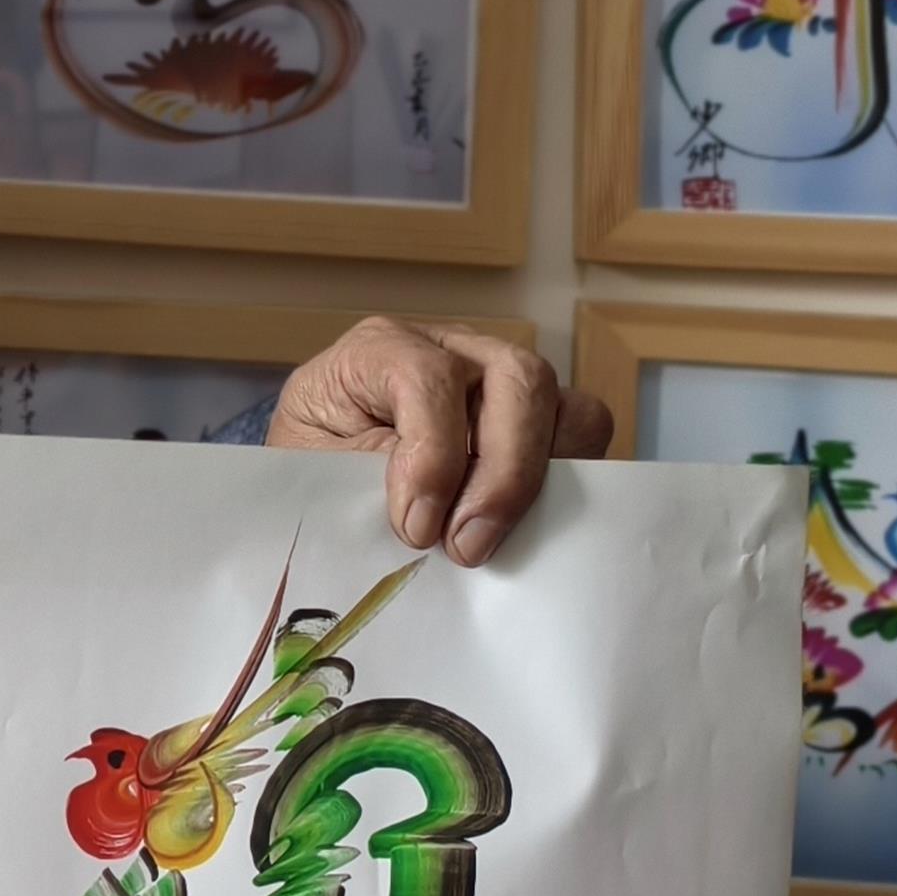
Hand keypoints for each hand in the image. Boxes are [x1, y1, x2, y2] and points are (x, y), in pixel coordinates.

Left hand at [265, 316, 613, 568]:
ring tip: (490, 540)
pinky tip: (518, 527)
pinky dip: (564, 484)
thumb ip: (369, 481)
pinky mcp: (535, 419)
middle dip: (502, 474)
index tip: (415, 527)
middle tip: (466, 547)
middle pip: (518, 379)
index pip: (428, 376)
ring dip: (537, 481)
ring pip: (564, 407)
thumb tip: (431, 517)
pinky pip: (581, 438)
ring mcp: (501, 379)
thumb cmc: (316, 473)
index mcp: (380, 349)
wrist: (322, 481)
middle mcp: (451, 348)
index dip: (432, 455)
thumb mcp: (318, 473)